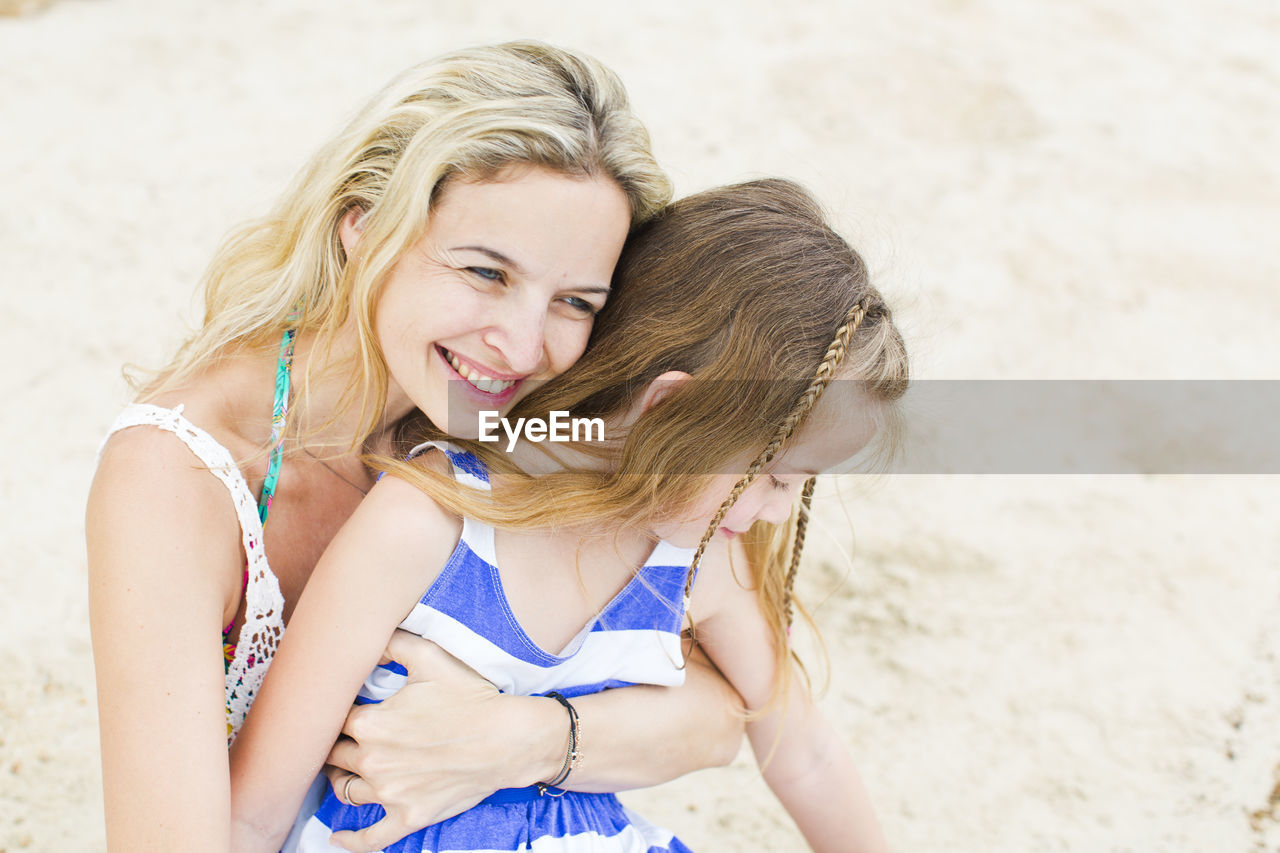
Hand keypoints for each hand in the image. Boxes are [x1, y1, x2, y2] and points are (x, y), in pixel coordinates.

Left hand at [321, 630, 560, 851]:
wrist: (507, 739)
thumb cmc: (470, 697)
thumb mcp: (430, 657)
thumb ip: (392, 643)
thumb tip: (368, 635)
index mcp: (370, 723)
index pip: (332, 719)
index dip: (334, 712)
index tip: (341, 707)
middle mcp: (372, 761)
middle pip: (333, 756)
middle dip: (334, 745)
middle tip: (341, 737)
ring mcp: (389, 793)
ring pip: (345, 791)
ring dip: (340, 780)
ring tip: (344, 771)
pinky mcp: (408, 817)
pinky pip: (369, 838)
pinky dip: (350, 840)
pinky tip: (338, 836)